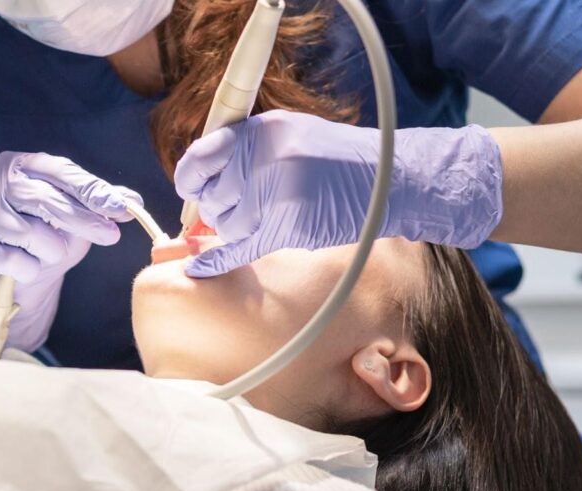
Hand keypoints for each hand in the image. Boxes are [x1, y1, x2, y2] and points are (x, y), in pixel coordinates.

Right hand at [0, 152, 142, 350]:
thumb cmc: (39, 237)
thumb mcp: (72, 218)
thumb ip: (98, 206)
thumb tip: (135, 202)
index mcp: (24, 165)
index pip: (62, 172)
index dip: (93, 190)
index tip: (122, 207)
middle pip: (46, 200)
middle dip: (83, 220)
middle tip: (111, 236)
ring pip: (30, 233)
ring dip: (50, 251)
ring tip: (46, 254)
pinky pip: (14, 261)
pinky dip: (28, 270)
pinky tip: (21, 268)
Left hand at [174, 110, 503, 276]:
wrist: (390, 181)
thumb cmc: (340, 161)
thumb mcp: (292, 133)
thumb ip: (249, 148)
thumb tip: (206, 173)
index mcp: (262, 132)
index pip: (202, 156)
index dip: (192, 177)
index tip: (192, 188)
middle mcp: (264, 159)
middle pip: (211, 196)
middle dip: (218, 207)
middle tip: (241, 208)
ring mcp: (275, 194)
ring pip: (225, 224)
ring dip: (235, 228)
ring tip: (264, 219)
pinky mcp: (287, 227)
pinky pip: (237, 249)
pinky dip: (215, 261)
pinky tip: (199, 268)